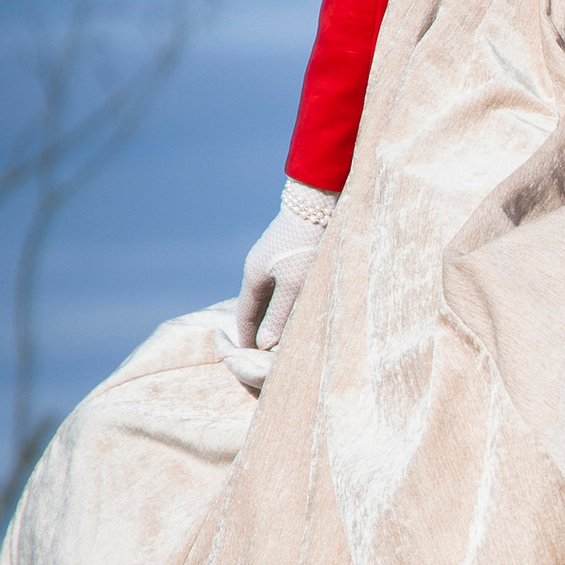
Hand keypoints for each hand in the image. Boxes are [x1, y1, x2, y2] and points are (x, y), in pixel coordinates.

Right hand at [234, 184, 335, 347]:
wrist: (320, 201)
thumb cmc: (308, 245)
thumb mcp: (296, 285)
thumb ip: (280, 316)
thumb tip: (265, 345)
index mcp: (253, 276)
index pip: (244, 317)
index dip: (247, 341)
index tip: (249, 363)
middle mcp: (259, 268)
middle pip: (256, 308)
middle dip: (260, 332)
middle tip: (267, 358)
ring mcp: (273, 260)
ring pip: (271, 298)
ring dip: (276, 319)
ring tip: (284, 341)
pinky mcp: (290, 254)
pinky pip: (284, 288)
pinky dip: (287, 305)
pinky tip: (298, 314)